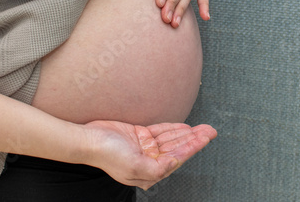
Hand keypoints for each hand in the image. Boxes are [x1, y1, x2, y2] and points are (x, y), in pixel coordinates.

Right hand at [84, 120, 216, 189]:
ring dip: (188, 134)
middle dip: (195, 140)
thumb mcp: (133, 166)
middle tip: (211, 131)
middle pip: (178, 149)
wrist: (89, 139)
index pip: (176, 159)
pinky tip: (186, 126)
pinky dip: (174, 128)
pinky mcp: (140, 135)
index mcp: (149, 172)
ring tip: (203, 128)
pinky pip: (161, 131)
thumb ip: (156, 168)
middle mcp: (150, 160)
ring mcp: (145, 147)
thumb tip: (173, 164)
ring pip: (172, 139)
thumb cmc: (107, 155)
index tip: (204, 139)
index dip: (192, 148)